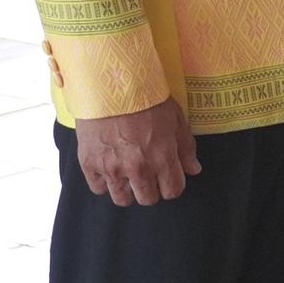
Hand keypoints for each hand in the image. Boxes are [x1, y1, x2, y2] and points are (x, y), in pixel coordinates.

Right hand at [74, 97, 200, 206]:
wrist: (111, 83)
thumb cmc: (147, 98)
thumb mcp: (175, 118)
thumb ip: (185, 147)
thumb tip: (193, 170)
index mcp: (162, 158)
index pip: (172, 191)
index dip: (172, 185)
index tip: (168, 176)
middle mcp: (137, 168)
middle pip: (147, 199)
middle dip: (151, 188)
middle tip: (148, 173)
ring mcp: (111, 168)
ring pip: (122, 199)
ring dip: (128, 189)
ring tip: (127, 173)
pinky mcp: (90, 164)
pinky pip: (99, 188)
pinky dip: (105, 182)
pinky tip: (110, 167)